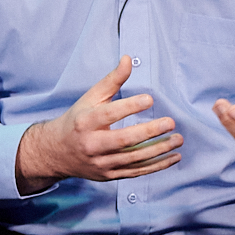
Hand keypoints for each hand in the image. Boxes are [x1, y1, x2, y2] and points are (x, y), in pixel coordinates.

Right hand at [15, 56, 182, 190]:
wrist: (56, 153)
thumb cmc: (77, 121)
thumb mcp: (90, 98)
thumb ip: (111, 80)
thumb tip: (128, 59)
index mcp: (86, 122)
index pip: (109, 114)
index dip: (130, 106)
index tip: (150, 99)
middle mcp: (92, 144)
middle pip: (124, 140)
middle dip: (149, 132)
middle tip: (170, 122)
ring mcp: (101, 163)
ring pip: (134, 158)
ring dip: (159, 150)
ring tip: (178, 139)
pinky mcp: (109, 175)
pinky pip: (136, 172)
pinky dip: (157, 166)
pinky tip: (173, 157)